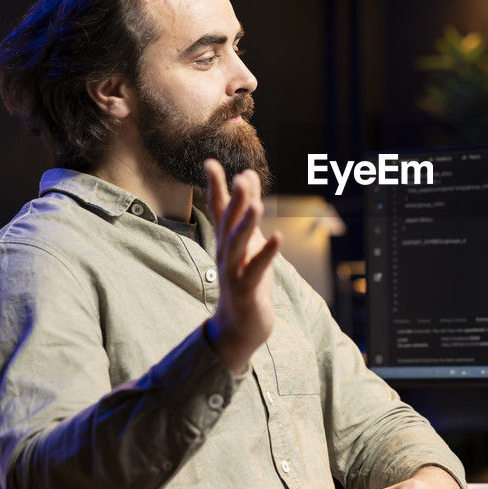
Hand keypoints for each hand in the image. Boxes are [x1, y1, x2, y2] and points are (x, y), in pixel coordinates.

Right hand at [203, 158, 281, 374]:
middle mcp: (225, 254)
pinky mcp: (246, 290)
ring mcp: (233, 272)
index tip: (210, 162)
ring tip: (257, 204)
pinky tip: (278, 238)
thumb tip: (247, 176)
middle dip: (234, 201)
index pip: (218, 209)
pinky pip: (256, 269)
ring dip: (246, 225)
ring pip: (238, 245)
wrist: (240, 326)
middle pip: (227, 223)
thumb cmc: (246, 279)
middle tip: (240, 178)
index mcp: (226, 241)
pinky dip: (266, 254)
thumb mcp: (248, 241)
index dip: (215, 186)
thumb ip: (247, 209)